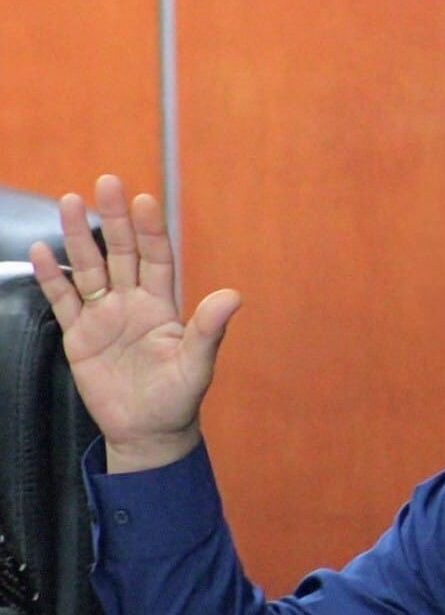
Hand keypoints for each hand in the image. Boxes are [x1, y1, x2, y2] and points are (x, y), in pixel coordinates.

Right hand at [29, 175, 240, 472]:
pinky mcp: (79, 336)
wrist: (147, 432)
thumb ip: (209, 330)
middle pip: (121, 253)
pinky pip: (63, 300)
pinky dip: (52, 277)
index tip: (145, 201)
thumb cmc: (178, 398)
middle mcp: (132, 303)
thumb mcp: (197, 365)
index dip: (151, 230)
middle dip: (115, 219)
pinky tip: (42, 250)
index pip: (157, 258)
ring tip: (70, 202)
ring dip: (80, 237)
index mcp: (163, 305)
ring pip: (89, 268)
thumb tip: (233, 296)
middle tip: (107, 182)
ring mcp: (104, 316)